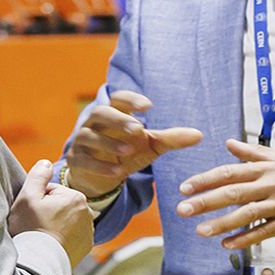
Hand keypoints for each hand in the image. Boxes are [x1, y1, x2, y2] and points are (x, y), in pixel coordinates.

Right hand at [8, 160, 92, 264]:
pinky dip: (62, 239)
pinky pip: (72, 236)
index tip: (32, 214)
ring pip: (66, 221)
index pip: (51, 192)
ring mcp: (89, 230)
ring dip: (55, 226)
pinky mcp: (86, 246)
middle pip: (60, 206)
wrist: (38, 263)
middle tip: (36, 226)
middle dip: (48, 213)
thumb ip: (38, 176)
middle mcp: (88, 212)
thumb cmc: (31, 229)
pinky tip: (52, 245)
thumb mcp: (28, 197)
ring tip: (43, 237)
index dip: (37, 201)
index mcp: (76, 197)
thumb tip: (46, 162)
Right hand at [65, 90, 202, 197]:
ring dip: (109, 143)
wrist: (102, 176)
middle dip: (119, 120)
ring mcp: (82, 142)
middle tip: (138, 129)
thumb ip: (171, 139)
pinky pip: (84, 161)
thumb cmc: (127, 151)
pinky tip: (118, 173)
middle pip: (101, 113)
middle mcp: (94, 124)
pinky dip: (100, 166)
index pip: (118, 98)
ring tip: (128, 151)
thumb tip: (199, 135)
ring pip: (89, 136)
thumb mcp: (150, 145)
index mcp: (114, 113)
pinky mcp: (75, 161)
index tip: (149, 106)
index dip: (131, 100)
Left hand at [175, 138, 274, 249]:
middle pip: (234, 192)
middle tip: (183, 209)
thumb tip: (228, 143)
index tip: (185, 187)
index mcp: (268, 167)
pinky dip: (244, 239)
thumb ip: (253, 152)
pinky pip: (263, 232)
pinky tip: (227, 245)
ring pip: (246, 214)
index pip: (231, 171)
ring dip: (221, 223)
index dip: (206, 179)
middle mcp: (272, 183)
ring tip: (200, 231)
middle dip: (205, 201)